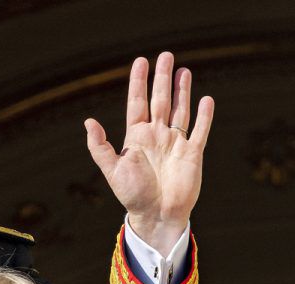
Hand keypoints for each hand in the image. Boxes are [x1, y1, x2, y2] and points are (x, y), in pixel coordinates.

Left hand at [85, 52, 213, 255]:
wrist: (156, 215)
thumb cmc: (132, 195)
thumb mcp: (112, 170)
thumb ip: (100, 146)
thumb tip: (88, 121)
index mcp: (136, 137)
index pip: (137, 103)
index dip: (139, 82)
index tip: (141, 61)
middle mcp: (156, 136)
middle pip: (159, 100)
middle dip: (162, 79)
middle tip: (166, 55)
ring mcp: (175, 143)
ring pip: (179, 110)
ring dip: (182, 90)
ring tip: (183, 70)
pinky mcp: (192, 154)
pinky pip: (199, 130)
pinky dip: (204, 115)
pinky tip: (206, 98)